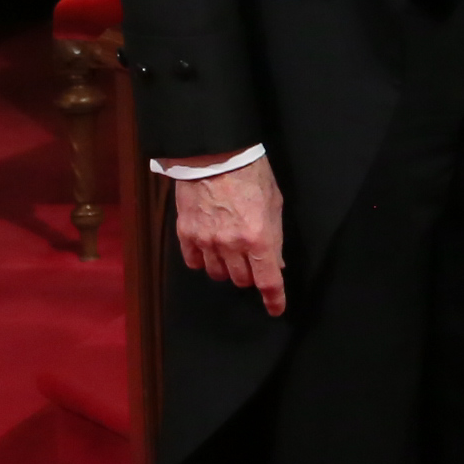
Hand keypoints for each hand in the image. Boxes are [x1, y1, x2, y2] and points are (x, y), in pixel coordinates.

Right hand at [172, 155, 287, 318]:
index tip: (275, 309)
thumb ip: (275, 236)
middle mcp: (232, 245)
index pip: (268, 281)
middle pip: (242, 280)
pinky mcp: (186, 234)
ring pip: (217, 275)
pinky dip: (203, 260)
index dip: (274, 299)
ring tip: (230, 252)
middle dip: (250, 275)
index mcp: (259, 238)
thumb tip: (277, 263)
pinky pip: (194, 262)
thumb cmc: (252, 174)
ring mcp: (206, 241)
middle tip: (252, 259)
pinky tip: (208, 248)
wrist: (215, 154)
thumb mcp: (275, 204)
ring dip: (227, 269)